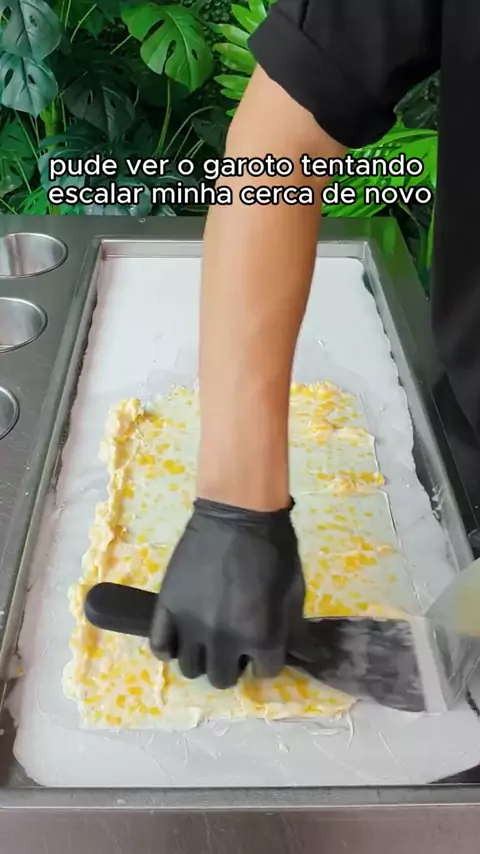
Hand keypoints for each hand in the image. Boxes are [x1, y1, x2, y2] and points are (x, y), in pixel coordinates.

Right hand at [149, 497, 304, 688]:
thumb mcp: (294, 589)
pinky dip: (169, 647)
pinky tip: (181, 635)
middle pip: (222, 678)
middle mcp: (222, 639)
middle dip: (234, 663)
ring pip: (190, 668)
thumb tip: (304, 656)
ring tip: (209, 637)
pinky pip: (159, 645)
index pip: (265, 672)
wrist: (238, 512)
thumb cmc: (273, 548)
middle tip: (236, 641)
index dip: (267, 657)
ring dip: (203, 656)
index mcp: (260, 636)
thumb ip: (295, 629)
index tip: (266, 643)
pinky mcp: (167, 606)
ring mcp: (190, 624)